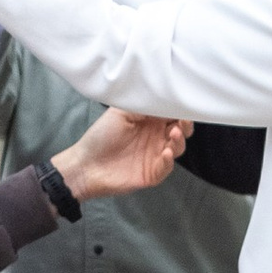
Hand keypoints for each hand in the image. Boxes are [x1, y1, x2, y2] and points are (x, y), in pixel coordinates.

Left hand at [53, 111, 188, 200]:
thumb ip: (143, 106)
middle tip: (181, 122)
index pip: (172, 114)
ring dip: (179, 141)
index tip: (182, 104)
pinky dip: (169, 160)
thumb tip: (162, 99)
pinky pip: (167, 167)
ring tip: (173, 134)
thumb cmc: (101, 136)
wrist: (86, 164)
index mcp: (150, 121)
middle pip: (181, 130)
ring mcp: (155, 156)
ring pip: (178, 148)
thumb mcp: (121, 112)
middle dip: (185, 125)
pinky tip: (165, 153)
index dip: (179, 109)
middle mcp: (156, 137)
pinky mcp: (152, 173)